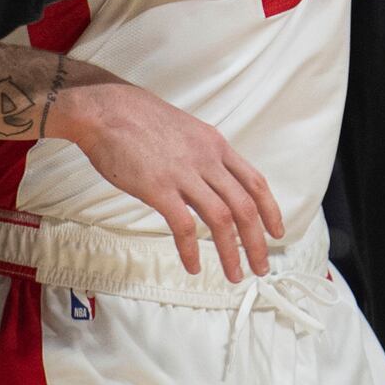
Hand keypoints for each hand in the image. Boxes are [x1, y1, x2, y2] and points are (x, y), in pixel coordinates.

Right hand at [44, 79, 281, 276]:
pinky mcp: (158, 188)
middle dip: (257, 241)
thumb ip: (203, 155)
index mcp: (216, 146)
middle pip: (245, 206)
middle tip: (262, 267)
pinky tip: (193, 266)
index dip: (270, 210)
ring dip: (232, 251)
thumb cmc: (141, 120)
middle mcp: (207, 159)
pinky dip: (191, 250)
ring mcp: (183, 174)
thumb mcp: (187, 131)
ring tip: (235, 274)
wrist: (107, 109)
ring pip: (221, 219)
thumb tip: (214, 179)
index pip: (255, 182)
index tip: (277, 232)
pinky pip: (183, 226)